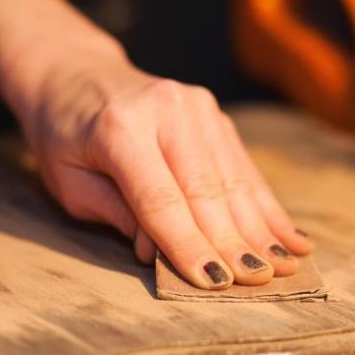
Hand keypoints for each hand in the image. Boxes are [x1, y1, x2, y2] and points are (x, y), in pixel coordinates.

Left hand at [11, 47, 312, 289]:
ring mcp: (197, 108)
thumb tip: (162, 255)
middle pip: (208, 191)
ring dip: (262, 229)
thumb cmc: (63, 137)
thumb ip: (119, 215)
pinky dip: (267, 206)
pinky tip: (291, 236)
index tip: (214, 282)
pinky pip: (244, 168)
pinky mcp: (214, 115)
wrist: (73, 72)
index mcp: (120, 128)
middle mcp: (167, 110)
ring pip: (235, 181)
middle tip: (258, 283)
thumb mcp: (71, 184)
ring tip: (286, 266)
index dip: (189, 245)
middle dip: (234, 243)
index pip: (162, 199)